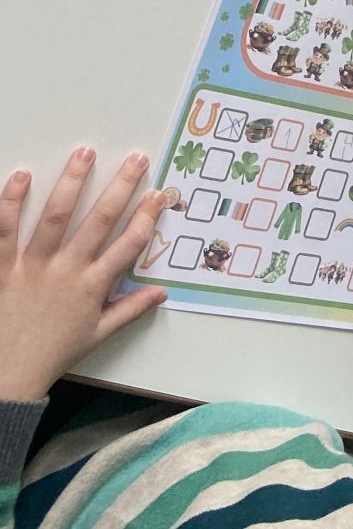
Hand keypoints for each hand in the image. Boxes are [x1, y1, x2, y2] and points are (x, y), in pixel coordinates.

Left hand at [0, 149, 168, 400]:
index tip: (158, 194)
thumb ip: (130, 310)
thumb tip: (161, 293)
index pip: (128, 246)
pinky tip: (21, 176)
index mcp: (92, 287)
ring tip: (85, 153)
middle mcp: (67, 271)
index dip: (146, 217)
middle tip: (135, 159)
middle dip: (120, 187)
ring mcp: (33, 267)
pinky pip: (5, 231)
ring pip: (55, 217)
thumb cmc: (52, 353)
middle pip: (99, 222)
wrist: (7, 375)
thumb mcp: (97, 335)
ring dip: (72, 183)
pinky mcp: (3, 268)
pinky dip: (11, 203)